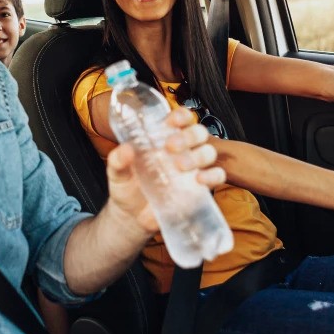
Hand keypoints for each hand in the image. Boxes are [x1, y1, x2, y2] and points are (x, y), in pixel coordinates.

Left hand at [105, 107, 225, 233]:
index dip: (181, 115)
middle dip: (189, 136)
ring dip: (198, 155)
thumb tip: (125, 150)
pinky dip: (213, 175)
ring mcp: (192, 168)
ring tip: (179, 166)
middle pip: (198, 133)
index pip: (180, 119)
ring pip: (209, 152)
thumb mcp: (117, 173)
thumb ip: (118, 160)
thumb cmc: (126, 188)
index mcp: (163, 139)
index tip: (172, 121)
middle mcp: (182, 150)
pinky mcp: (199, 188)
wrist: (132, 217)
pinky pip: (217, 176)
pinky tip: (199, 180)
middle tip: (170, 146)